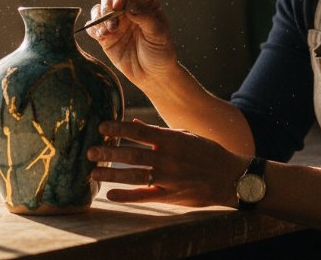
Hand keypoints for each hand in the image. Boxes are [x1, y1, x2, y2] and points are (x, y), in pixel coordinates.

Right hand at [86, 0, 179, 89]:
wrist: (152, 75)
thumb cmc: (161, 52)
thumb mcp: (159, 35)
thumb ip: (146, 19)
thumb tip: (130, 7)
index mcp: (145, 3)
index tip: (118, 5)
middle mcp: (128, 9)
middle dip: (108, 7)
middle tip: (114, 25)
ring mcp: (116, 22)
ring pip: (99, 9)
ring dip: (99, 18)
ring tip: (108, 33)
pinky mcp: (105, 35)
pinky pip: (93, 26)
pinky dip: (93, 28)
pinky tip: (102, 37)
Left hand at [87, 119, 245, 206]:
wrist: (230, 177)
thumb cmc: (207, 153)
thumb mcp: (186, 136)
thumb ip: (159, 132)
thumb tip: (135, 124)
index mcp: (171, 140)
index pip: (139, 131)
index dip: (119, 128)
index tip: (101, 126)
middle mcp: (168, 158)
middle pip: (132, 153)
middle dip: (109, 152)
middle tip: (90, 151)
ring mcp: (169, 178)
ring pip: (134, 175)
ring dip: (111, 174)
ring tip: (93, 173)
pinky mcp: (171, 196)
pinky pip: (145, 196)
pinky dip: (126, 196)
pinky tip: (110, 194)